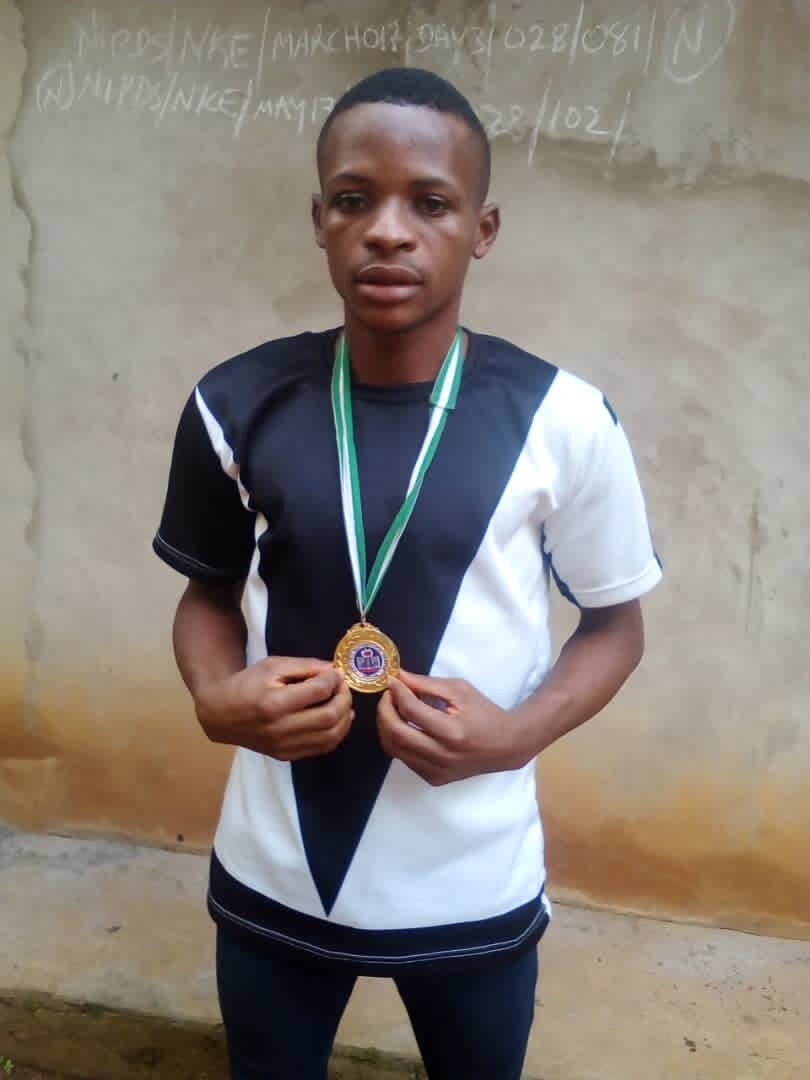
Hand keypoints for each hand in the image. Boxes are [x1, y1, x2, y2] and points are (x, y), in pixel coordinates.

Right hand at [194, 657, 353, 760]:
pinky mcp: (285, 755)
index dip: (334, 680)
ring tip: (344, 703)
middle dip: (344, 699)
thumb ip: (304, 667)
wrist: (220, 714)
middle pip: (329, 717)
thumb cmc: (246, 684)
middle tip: (343, 687)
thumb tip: (333, 670)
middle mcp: (281, 728)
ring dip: (344, 719)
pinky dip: (335, 734)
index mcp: (275, 702)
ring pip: (330, 737)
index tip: (336, 673)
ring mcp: (284, 746)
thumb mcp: (272, 666)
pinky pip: (321, 749)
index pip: (319, 691)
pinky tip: (336, 720)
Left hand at [377, 670, 529, 785]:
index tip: (393, 681)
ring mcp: (436, 771)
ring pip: (394, 749)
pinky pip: (404, 759)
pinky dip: (398, 741)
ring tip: (394, 709)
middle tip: (389, 695)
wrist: (506, 746)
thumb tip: (398, 677)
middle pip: (395, 733)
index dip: (397, 693)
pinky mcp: (434, 779)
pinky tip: (406, 727)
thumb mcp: (460, 690)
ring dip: (387, 726)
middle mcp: (442, 755)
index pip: (411, 711)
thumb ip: (426, 684)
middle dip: (384, 710)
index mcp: (452, 731)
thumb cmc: (485, 713)